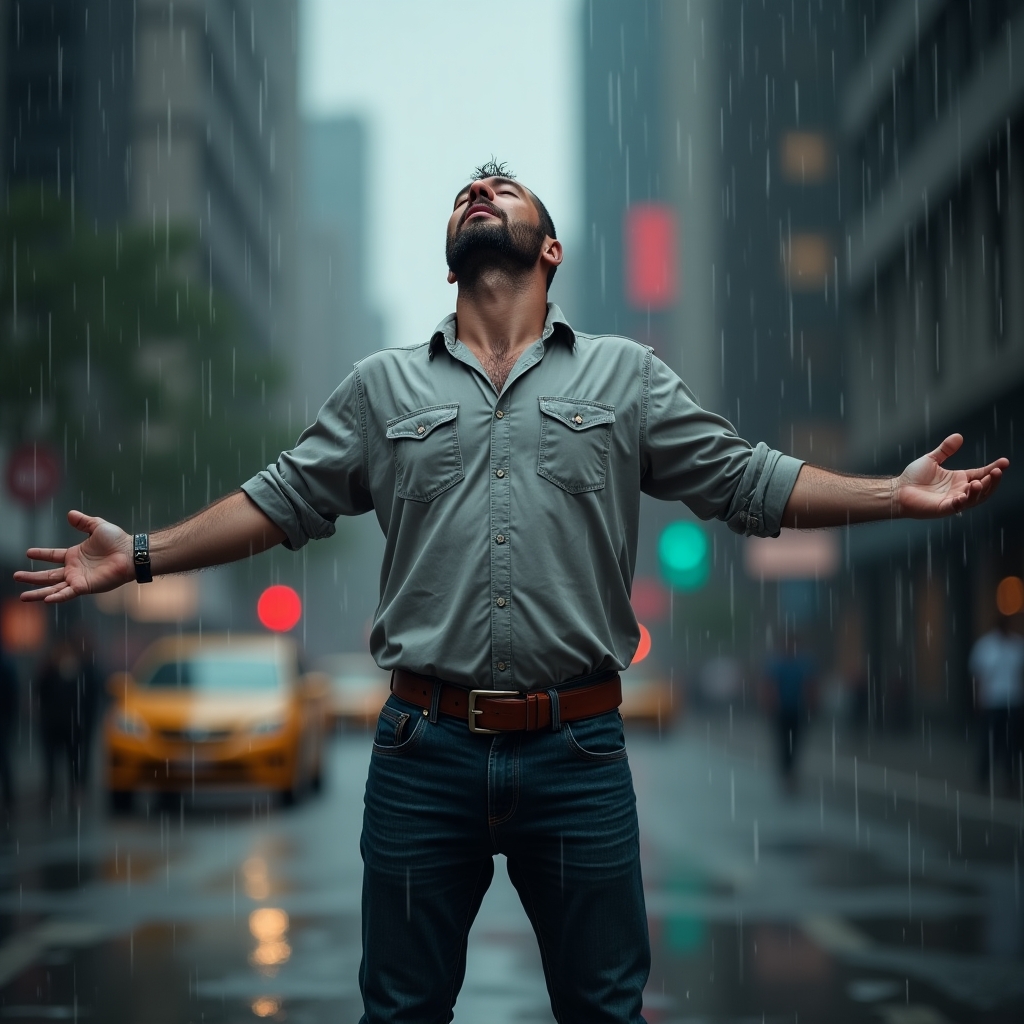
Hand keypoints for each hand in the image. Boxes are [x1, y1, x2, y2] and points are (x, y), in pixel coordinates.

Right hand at [13, 510, 133, 602]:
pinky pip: (68, 593)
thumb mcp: (97, 527)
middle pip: (48, 576)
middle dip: (32, 577)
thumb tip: (70, 514)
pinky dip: (57, 597)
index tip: (27, 552)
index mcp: (75, 555)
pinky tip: (46, 599)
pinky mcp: (85, 587)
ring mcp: (78, 579)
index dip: (41, 554)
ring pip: (53, 588)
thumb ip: (83, 522)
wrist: (130, 552)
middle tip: (16, 576)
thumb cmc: (117, 541)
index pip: (52, 556)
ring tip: (23, 596)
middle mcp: (74, 569)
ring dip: (39, 593)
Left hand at [896, 434, 1007, 517]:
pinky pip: (958, 506)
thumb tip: (958, 436)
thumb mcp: (932, 460)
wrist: (897, 490)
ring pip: (975, 498)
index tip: (1004, 462)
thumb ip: (945, 449)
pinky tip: (967, 491)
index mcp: (959, 479)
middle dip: (992, 481)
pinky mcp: (944, 508)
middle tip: (997, 471)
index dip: (994, 468)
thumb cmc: (913, 478)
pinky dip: (965, 500)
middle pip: (983, 488)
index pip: (981, 474)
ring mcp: (953, 500)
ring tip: (981, 481)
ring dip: (981, 490)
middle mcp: (959, 490)